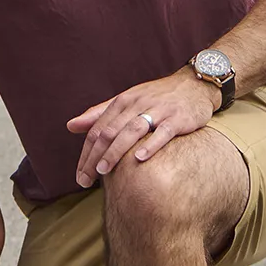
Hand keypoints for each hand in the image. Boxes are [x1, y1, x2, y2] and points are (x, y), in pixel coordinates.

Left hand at [67, 67, 216, 187]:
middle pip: (109, 132)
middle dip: (94, 157)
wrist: (194, 85)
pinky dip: (150, 144)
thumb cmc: (157, 97)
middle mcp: (137, 105)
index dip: (85, 154)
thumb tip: (70, 126)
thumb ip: (99, 114)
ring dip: (116, 151)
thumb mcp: (127, 100)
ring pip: (131, 131)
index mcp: (122, 102)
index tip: (79, 176)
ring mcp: (158, 111)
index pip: (97, 130)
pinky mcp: (177, 118)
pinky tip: (139, 158)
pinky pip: (162, 132)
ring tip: (103, 170)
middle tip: (84, 180)